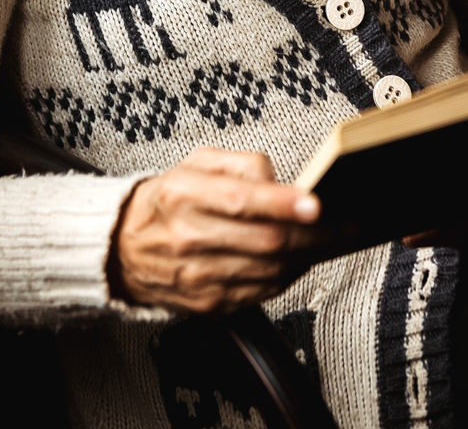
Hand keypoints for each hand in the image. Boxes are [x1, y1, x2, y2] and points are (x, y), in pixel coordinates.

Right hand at [109, 147, 324, 312]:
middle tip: (345, 224)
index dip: (282, 203)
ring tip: (330, 240)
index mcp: (183, 194)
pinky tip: (299, 259)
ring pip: (269, 270)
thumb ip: (241, 163)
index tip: (317, 202)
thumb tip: (282, 181)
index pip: (240, 200)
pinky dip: (288, 276)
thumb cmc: (169, 199)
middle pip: (264, 242)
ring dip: (307, 256)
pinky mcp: (208, 304)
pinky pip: (262, 293)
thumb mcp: (195, 162)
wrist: (123, 248)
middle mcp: (188, 237)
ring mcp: (198, 276)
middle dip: (313, 235)